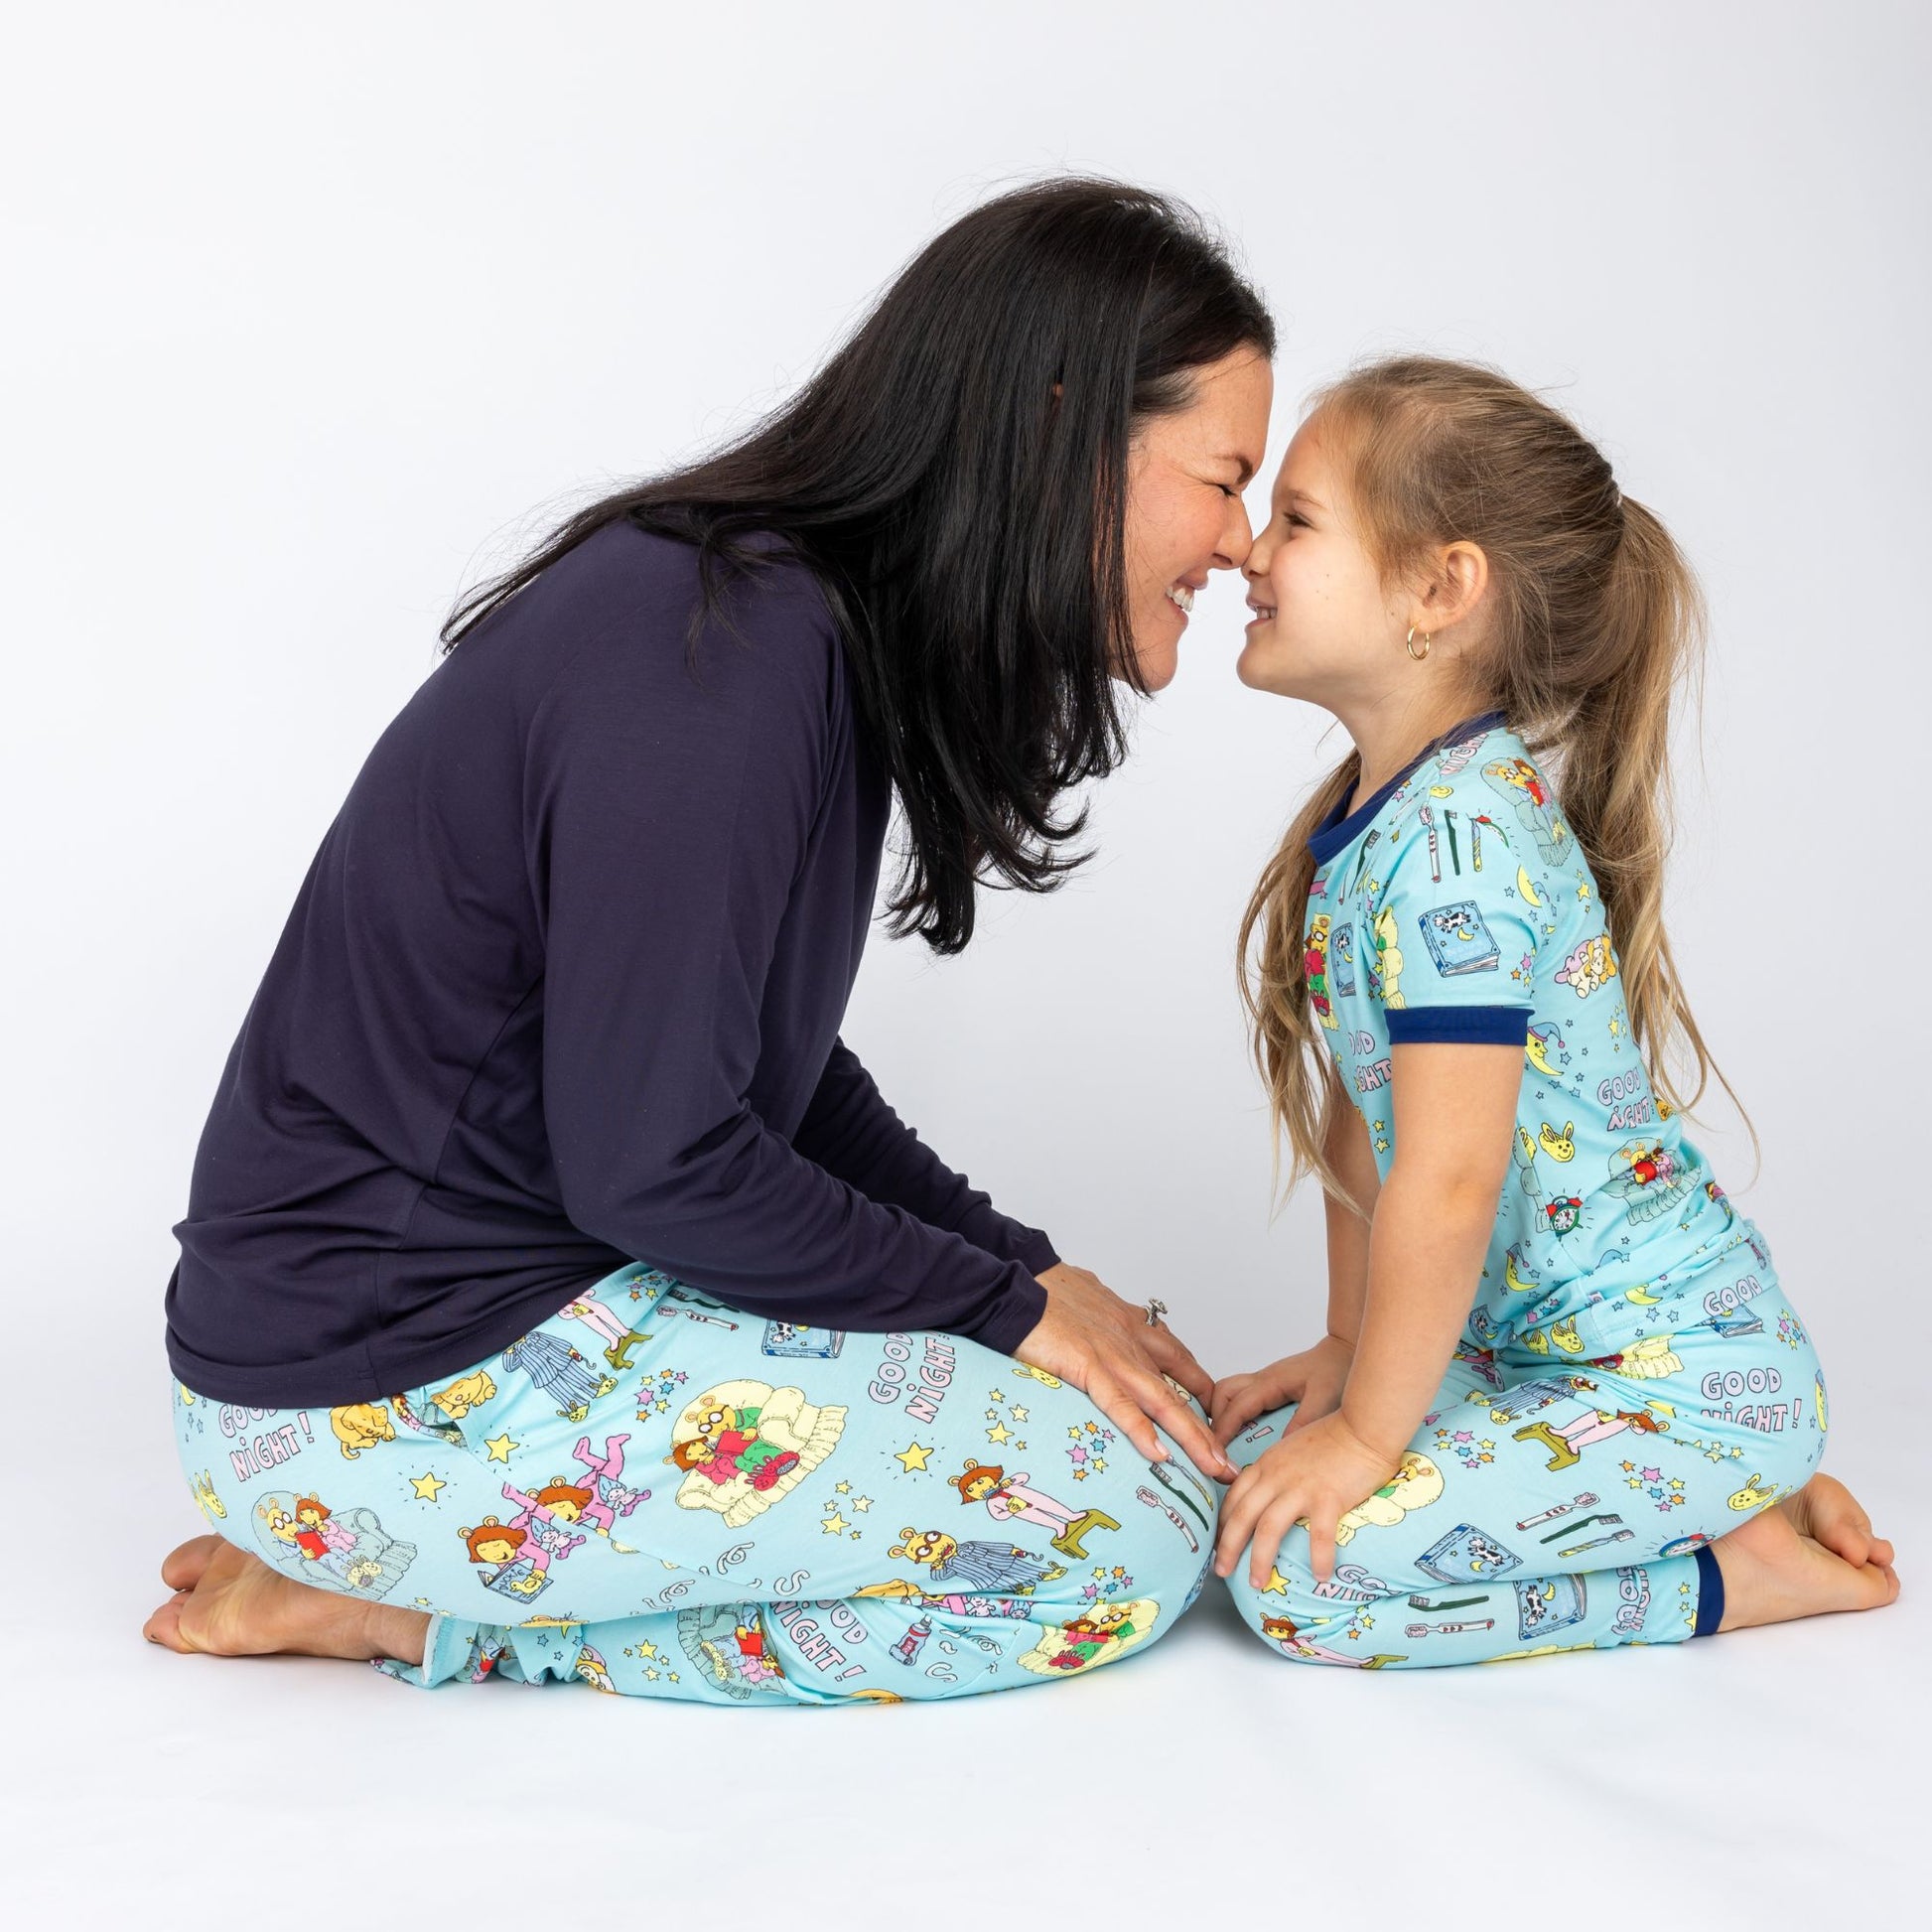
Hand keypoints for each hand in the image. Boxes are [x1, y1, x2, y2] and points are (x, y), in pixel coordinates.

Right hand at [1015, 1263, 1236, 1481]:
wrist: (1014, 1283)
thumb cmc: (1041, 1290)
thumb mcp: (1087, 1297)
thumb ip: (1101, 1313)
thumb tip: (1099, 1312)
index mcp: (1130, 1324)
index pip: (1177, 1358)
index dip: (1199, 1387)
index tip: (1215, 1413)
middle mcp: (1131, 1341)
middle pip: (1181, 1389)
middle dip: (1207, 1429)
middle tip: (1227, 1462)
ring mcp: (1113, 1355)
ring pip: (1164, 1401)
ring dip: (1192, 1438)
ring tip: (1214, 1468)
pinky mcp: (1087, 1366)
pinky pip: (1120, 1404)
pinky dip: (1142, 1431)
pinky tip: (1160, 1456)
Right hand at [1210, 1334, 1354, 1448]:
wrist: (1346, 1352)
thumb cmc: (1337, 1370)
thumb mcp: (1323, 1399)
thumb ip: (1302, 1422)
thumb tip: (1280, 1450)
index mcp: (1271, 1382)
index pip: (1237, 1406)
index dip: (1223, 1430)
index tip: (1217, 1452)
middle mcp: (1262, 1379)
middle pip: (1222, 1393)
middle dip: (1215, 1419)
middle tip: (1220, 1447)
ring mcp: (1265, 1382)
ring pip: (1229, 1392)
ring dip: (1223, 1414)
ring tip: (1229, 1441)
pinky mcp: (1271, 1387)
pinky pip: (1243, 1398)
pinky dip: (1236, 1413)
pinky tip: (1247, 1433)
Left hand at [1212, 1410, 1395, 1591]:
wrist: (1363, 1425)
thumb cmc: (1333, 1436)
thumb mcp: (1291, 1448)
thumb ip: (1277, 1469)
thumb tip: (1270, 1492)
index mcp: (1266, 1465)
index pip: (1233, 1497)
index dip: (1222, 1523)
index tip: (1217, 1543)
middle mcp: (1276, 1477)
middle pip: (1242, 1516)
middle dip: (1228, 1547)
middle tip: (1221, 1572)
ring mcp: (1301, 1488)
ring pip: (1268, 1529)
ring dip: (1260, 1560)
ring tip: (1257, 1583)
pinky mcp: (1328, 1497)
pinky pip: (1319, 1536)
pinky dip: (1318, 1559)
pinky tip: (1320, 1577)